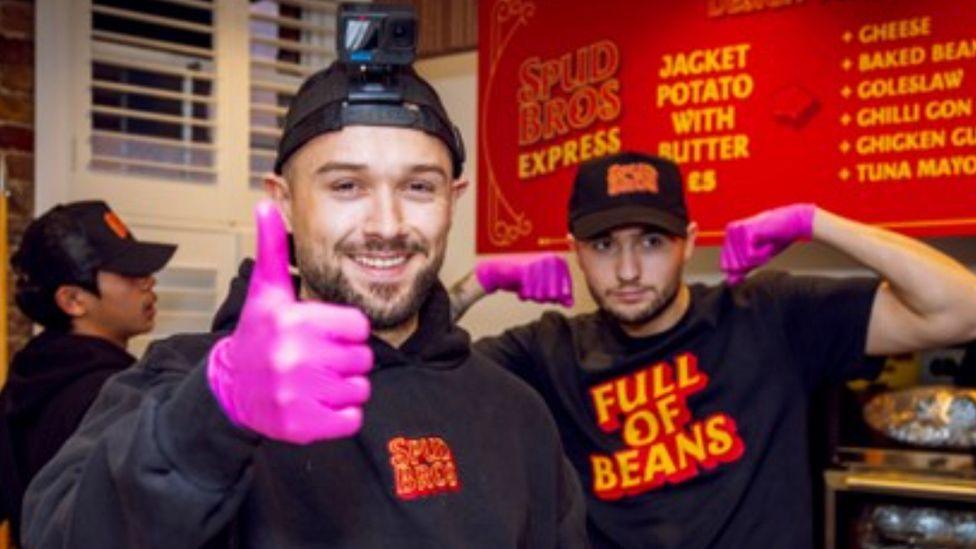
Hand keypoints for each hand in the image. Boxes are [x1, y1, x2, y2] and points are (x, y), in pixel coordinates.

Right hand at [207, 200, 372, 443]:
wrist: (230, 389)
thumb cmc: (257, 335)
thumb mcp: (265, 291)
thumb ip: (272, 247)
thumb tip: (265, 203)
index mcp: (291, 322)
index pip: (358, 327)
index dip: (346, 330)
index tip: (325, 333)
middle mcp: (292, 358)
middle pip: (362, 359)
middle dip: (347, 359)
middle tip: (320, 359)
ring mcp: (295, 395)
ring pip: (360, 390)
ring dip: (346, 387)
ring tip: (318, 380)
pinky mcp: (300, 427)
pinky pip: (352, 420)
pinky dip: (342, 415)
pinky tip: (319, 403)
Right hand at [475, 254, 573, 306]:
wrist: (496, 271)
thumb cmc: (520, 276)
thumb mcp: (542, 284)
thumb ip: (557, 293)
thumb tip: (571, 304)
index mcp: (553, 258)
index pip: (566, 279)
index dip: (564, 292)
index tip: (560, 300)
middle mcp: (546, 258)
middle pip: (555, 289)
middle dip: (547, 297)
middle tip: (538, 296)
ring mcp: (535, 263)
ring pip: (542, 292)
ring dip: (534, 296)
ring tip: (528, 291)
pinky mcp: (524, 270)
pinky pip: (529, 291)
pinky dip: (525, 294)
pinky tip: (521, 291)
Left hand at [720, 203, 815, 284]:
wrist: (795, 223)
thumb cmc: (776, 239)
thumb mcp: (756, 258)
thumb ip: (743, 269)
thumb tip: (730, 282)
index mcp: (729, 236)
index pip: (726, 266)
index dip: (742, 271)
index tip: (758, 258)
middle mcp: (730, 231)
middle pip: (734, 267)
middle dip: (753, 263)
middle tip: (765, 249)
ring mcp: (737, 230)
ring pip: (743, 263)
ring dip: (760, 258)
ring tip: (768, 245)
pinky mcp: (747, 231)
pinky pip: (750, 257)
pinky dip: (763, 255)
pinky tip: (769, 244)